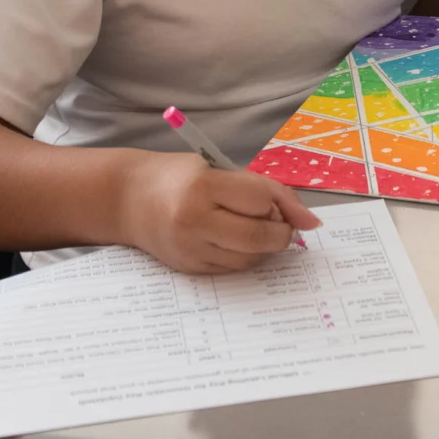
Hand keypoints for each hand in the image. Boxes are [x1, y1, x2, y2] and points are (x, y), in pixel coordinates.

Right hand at [117, 152, 320, 273]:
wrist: (127, 199)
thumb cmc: (178, 176)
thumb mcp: (218, 169)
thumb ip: (264, 189)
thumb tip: (311, 222)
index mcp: (203, 186)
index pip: (261, 200)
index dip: (282, 204)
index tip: (286, 207)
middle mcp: (194, 220)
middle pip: (259, 236)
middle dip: (281, 232)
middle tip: (279, 222)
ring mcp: (190, 248)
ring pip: (250, 258)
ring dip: (265, 246)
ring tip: (254, 227)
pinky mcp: (189, 268)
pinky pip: (233, 269)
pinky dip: (246, 257)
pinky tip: (237, 240)